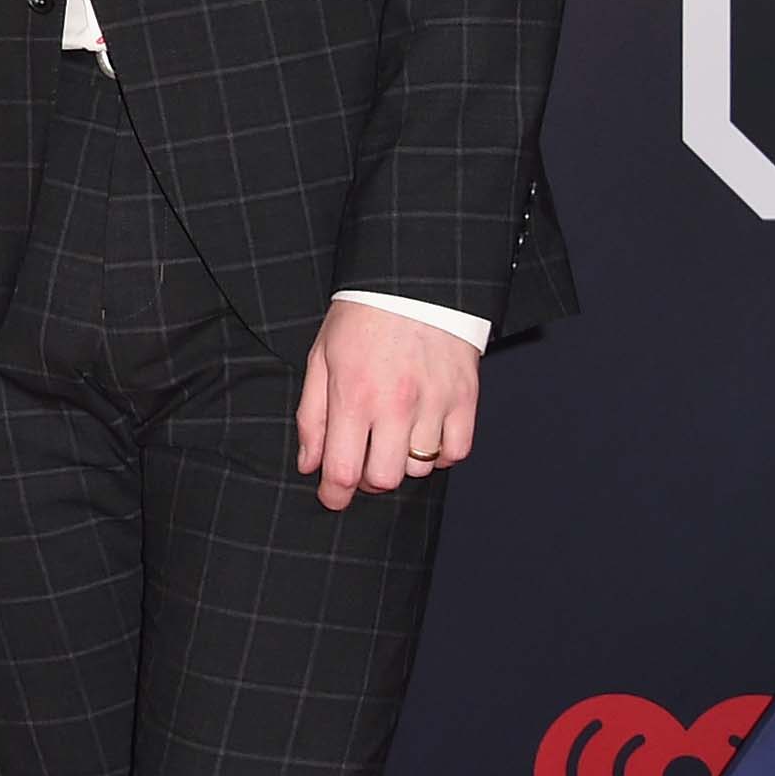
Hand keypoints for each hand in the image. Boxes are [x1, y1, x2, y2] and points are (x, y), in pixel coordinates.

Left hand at [294, 298, 479, 509]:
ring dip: (402, 462)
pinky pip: (455, 452)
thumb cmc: (361, 316)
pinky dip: (439, 453)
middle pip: (384, 479)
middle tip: (361, 459)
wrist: (412, 279)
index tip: (331, 496)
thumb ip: (312, 415)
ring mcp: (435, 404)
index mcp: (354, 395)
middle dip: (367, 479)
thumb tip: (309, 464)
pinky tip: (424, 433)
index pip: (344, 471)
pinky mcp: (465, 399)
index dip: (334, 494)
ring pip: (420, 469)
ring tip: (392, 436)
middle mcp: (396, 405)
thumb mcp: (321, 358)